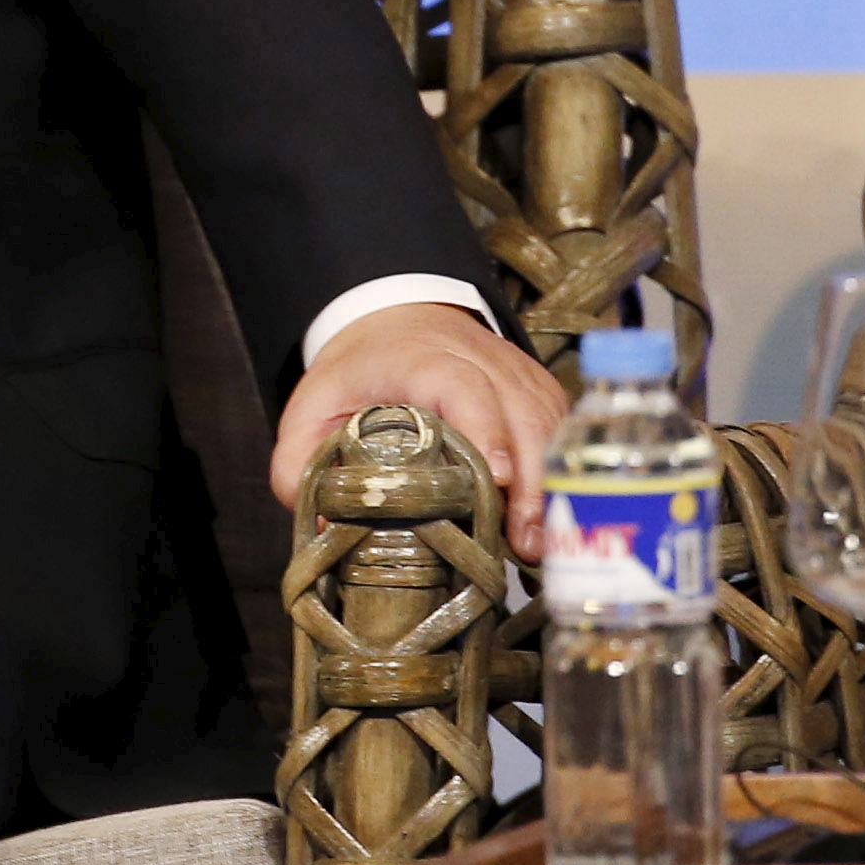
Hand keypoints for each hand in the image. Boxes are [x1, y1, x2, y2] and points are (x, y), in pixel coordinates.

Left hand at [271, 302, 573, 557]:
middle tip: (526, 542)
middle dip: (530, 481)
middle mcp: (483, 362)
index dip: (487, 432)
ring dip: (552, 486)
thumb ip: (301, 463)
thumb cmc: (360, 370)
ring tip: (540, 545)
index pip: (467, 390)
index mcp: (426, 361)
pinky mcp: (538, 390)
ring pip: (550, 426)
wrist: (396, 318)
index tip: (498, 479)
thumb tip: (323, 526)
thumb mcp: (313, 408)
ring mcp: (518, 375)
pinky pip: (561, 432)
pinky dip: (563, 476)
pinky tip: (550, 522)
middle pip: (522, 415)